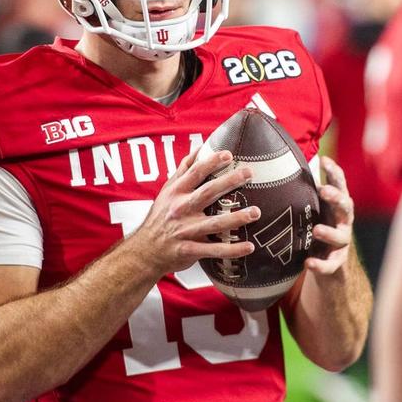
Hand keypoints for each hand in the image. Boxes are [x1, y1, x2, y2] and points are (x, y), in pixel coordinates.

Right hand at [130, 149, 258, 275]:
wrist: (145, 252)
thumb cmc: (160, 217)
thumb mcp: (166, 192)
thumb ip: (183, 171)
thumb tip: (199, 148)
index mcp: (176, 193)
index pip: (195, 173)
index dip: (211, 162)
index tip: (229, 154)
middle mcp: (181, 209)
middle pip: (207, 192)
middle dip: (228, 181)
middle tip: (248, 173)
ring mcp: (186, 231)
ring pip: (214, 223)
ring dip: (236, 218)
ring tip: (256, 212)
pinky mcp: (190, 250)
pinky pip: (214, 250)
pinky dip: (232, 250)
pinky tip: (249, 246)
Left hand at [305, 156, 354, 277]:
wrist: (331, 263)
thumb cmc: (321, 226)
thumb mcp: (316, 208)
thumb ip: (308, 190)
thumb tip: (286, 161)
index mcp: (338, 205)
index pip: (340, 185)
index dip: (335, 172)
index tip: (325, 160)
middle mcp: (344, 221)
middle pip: (346, 206)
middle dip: (336, 197)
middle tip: (324, 190)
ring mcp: (342, 243)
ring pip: (341, 236)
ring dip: (329, 232)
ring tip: (316, 230)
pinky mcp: (336, 262)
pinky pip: (330, 264)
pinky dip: (320, 264)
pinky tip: (308, 263)